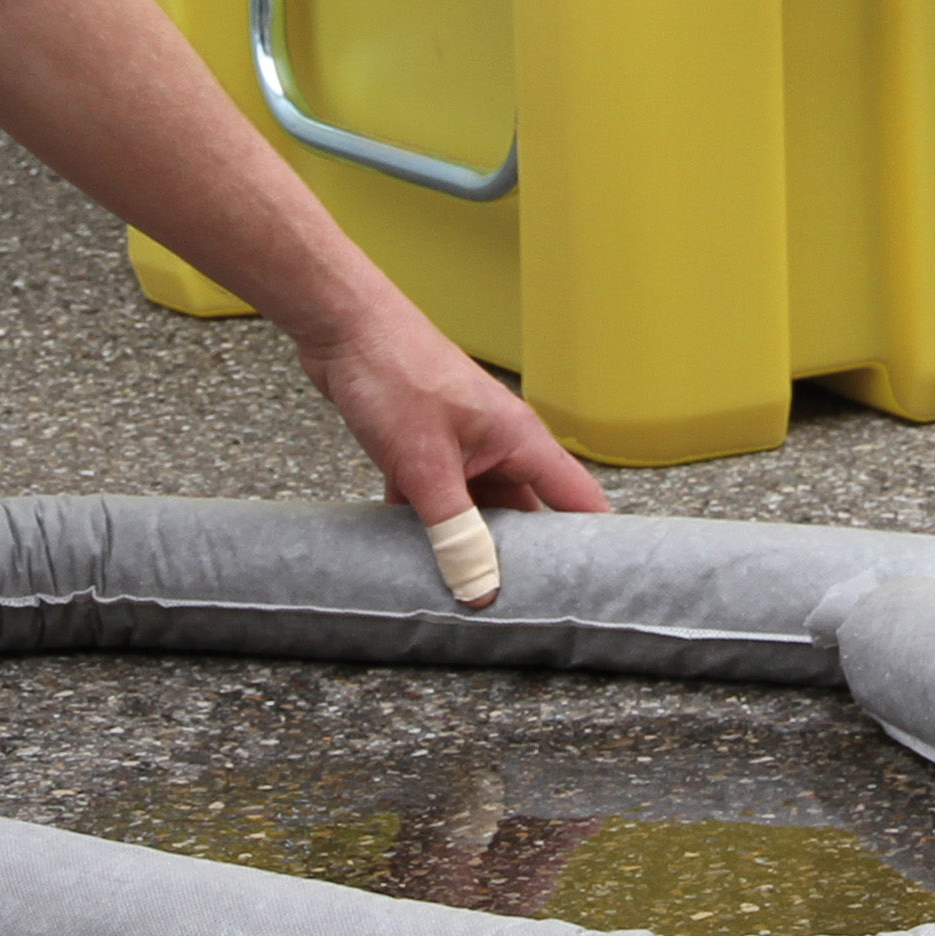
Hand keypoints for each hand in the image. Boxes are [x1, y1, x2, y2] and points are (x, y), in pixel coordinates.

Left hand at [297, 303, 612, 573]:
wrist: (340, 328)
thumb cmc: (394, 372)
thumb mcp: (426, 466)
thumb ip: (454, 531)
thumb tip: (479, 589)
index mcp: (518, 440)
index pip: (576, 499)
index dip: (592, 542)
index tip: (594, 586)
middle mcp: (496, 444)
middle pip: (523, 514)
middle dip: (518, 557)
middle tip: (515, 607)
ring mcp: (459, 447)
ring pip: (474, 510)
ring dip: (465, 543)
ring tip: (463, 593)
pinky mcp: (422, 449)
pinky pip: (434, 500)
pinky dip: (424, 526)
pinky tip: (411, 558)